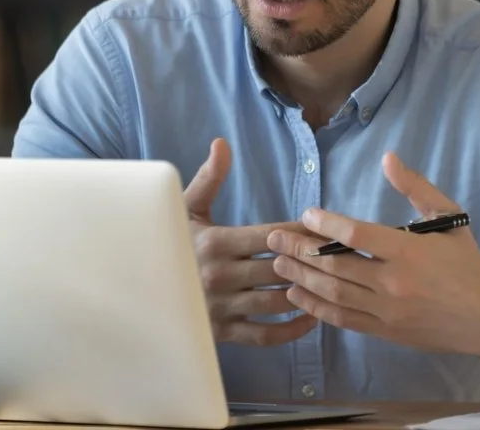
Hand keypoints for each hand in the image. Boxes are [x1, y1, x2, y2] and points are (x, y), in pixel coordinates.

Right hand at [184, 138, 319, 345]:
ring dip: (306, 292)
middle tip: (338, 256)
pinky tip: (310, 317)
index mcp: (215, 243)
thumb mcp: (186, 208)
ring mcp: (221, 307)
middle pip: (279, 268)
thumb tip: (222, 144)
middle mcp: (219, 276)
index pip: (271, 236)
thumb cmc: (171, 243)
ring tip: (328, 283)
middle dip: (311, 261)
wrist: (141, 288)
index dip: (301, 233)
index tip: (323, 229)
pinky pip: (265, 335)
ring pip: (277, 301)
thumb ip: (209, 178)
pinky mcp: (222, 333)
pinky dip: (292, 330)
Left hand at [266, 152, 479, 353]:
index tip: (305, 215)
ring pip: (333, 293)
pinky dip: (316, 308)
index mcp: (409, 251)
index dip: (326, 224)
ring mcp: (386, 311)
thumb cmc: (466, 263)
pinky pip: (342, 319)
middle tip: (274, 239)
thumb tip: (388, 158)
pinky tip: (297, 295)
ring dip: (301, 278)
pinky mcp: (384, 331)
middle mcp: (394, 282)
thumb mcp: (448, 216)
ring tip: (277, 264)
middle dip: (299, 251)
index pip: (357, 236)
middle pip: (335, 265)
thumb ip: (416, 187)